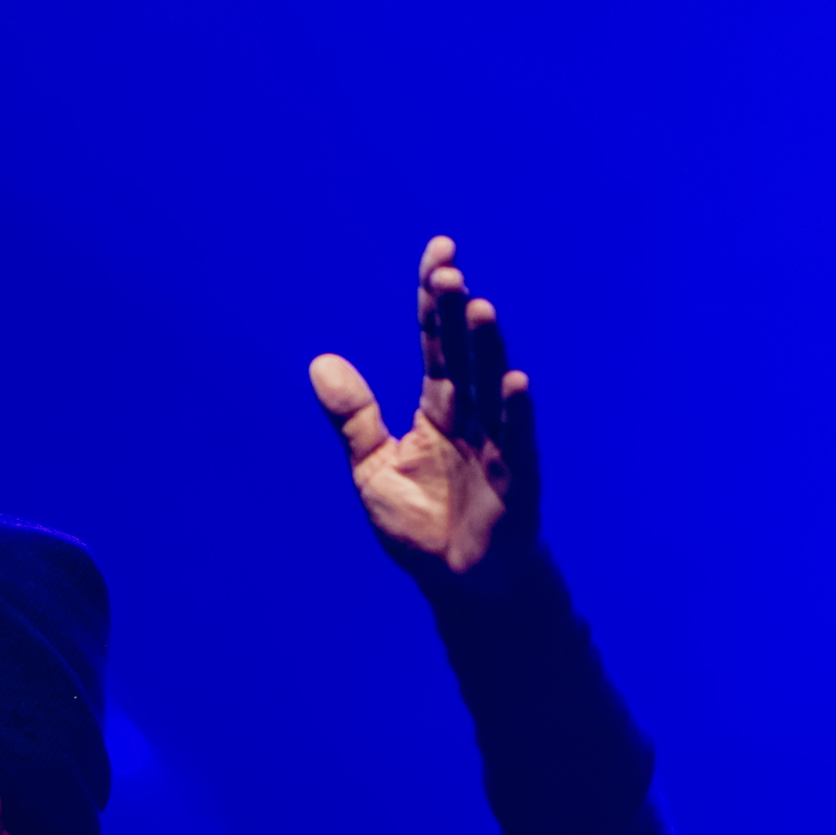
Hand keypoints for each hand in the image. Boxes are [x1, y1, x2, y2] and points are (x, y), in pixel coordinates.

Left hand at [309, 235, 538, 585]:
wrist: (459, 583)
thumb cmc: (422, 525)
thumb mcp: (373, 468)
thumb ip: (353, 417)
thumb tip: (319, 363)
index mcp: (439, 408)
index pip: (437, 343)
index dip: (434, 302)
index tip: (439, 252)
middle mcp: (471, 416)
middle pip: (464, 354)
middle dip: (457, 315)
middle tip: (448, 271)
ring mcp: (496, 445)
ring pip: (492, 388)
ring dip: (488, 349)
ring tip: (478, 307)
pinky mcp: (515, 480)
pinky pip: (516, 442)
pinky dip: (515, 413)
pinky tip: (515, 381)